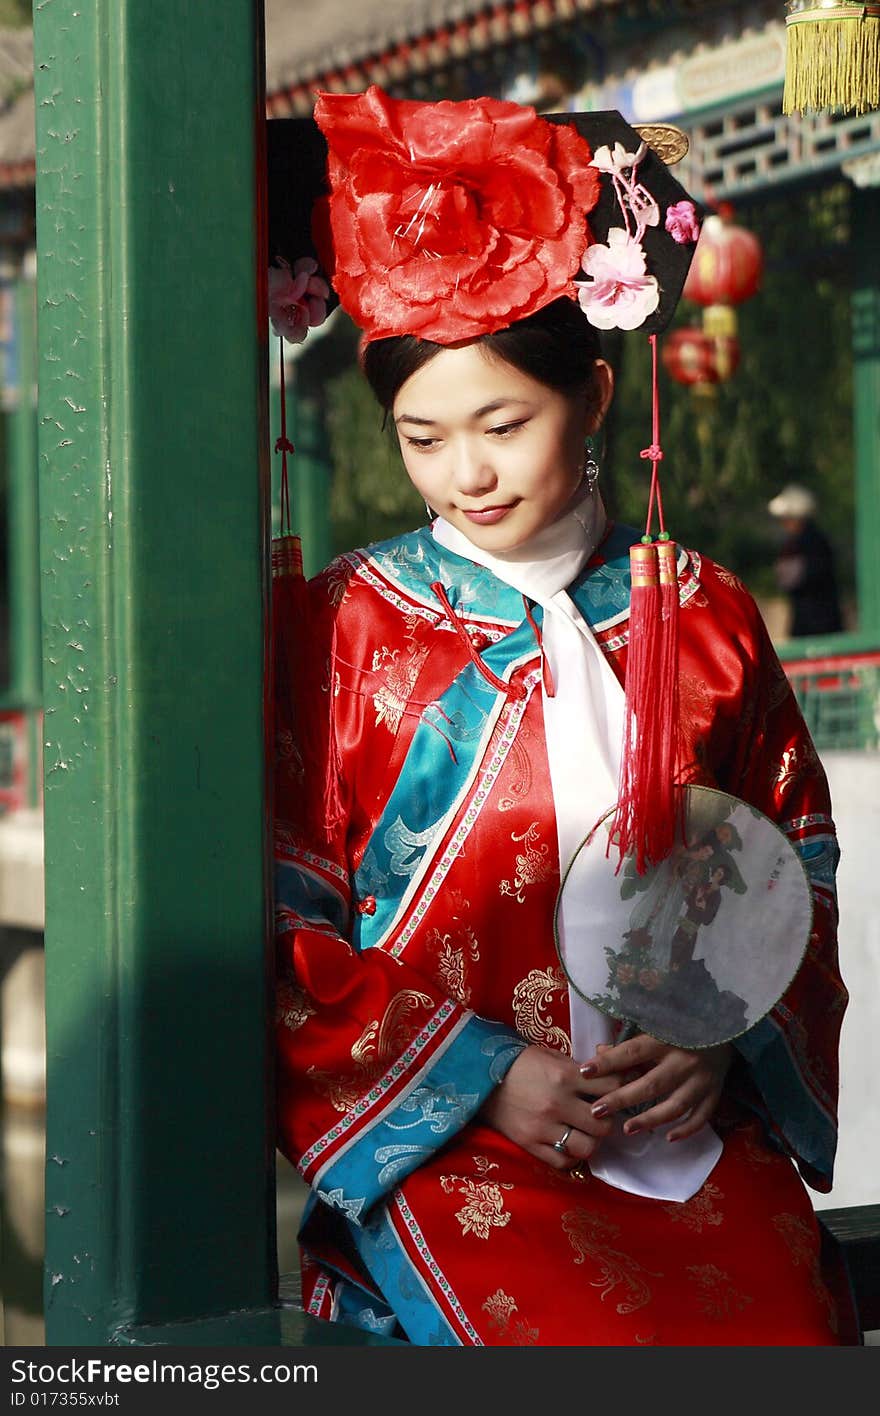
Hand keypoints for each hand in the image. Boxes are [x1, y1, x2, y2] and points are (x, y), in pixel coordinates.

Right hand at [479, 1044, 623, 1170]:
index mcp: (565, 1076)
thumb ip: (581, 1067)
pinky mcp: (530, 1144)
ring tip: (584, 1131)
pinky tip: (567, 1143)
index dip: (618, 1088)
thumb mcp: (551, 1056)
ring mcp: (543, 1127)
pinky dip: (570, 1154)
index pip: (611, 1087)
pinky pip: (563, 1161)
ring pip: (587, 1147)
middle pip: (603, 1124)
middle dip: (606, 1120)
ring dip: (590, 1140)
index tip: (613, 1091)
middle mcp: (557, 1103)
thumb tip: (610, 1065)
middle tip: (599, 1115)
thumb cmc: (519, 1063)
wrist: (479, 1077)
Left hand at [579, 1034, 732, 1141]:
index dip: (608, 1062)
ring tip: (626, 1129)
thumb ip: (629, 1041)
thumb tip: (599, 1052)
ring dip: (650, 1119)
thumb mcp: (657, 1025)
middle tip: (596, 1111)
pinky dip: (686, 1129)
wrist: (727, 1027)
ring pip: (674, 1106)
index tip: (584, 1071)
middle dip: (621, 1099)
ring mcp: (702, 1079)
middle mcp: (684, 1060)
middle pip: (650, 1085)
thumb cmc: (683, 1025)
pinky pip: (701, 1116)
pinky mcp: (716, 1092)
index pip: (632, 1052)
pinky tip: (668, 1137)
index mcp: (666, 1038)